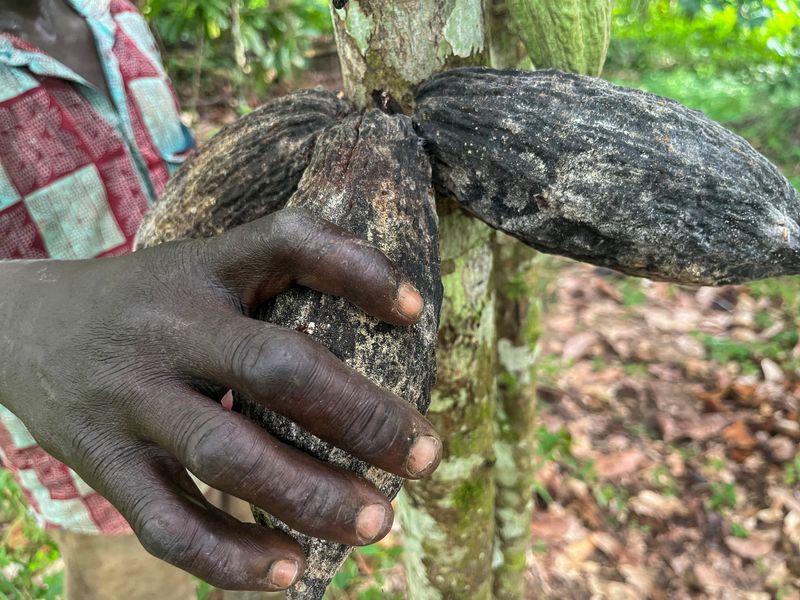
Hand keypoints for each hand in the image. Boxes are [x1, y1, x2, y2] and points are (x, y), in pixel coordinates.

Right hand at [0, 208, 440, 590]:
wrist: (18, 326)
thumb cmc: (143, 303)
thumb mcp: (197, 269)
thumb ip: (266, 289)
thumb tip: (377, 336)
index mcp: (202, 269)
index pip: (287, 240)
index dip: (359, 268)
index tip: (415, 312)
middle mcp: (168, 328)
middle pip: (278, 366)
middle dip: (364, 416)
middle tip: (427, 456)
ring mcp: (131, 398)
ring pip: (229, 455)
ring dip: (312, 497)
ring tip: (378, 524)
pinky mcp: (102, 462)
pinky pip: (168, 522)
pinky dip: (232, 558)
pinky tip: (290, 571)